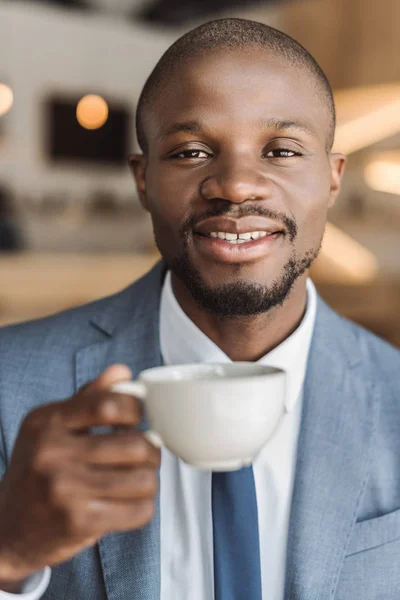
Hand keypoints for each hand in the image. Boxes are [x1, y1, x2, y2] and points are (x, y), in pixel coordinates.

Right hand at [0, 364, 159, 583]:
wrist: (8, 530)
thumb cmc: (38, 472)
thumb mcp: (52, 428)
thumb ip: (88, 398)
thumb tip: (122, 371)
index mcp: (47, 422)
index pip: (109, 405)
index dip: (137, 410)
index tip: (139, 419)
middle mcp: (51, 454)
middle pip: (135, 445)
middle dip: (151, 450)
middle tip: (146, 454)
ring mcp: (64, 490)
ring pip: (143, 479)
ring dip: (148, 480)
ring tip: (137, 479)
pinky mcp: (78, 523)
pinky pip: (138, 511)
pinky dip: (143, 507)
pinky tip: (129, 503)